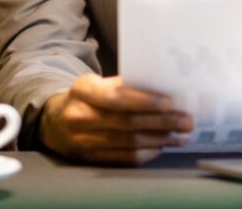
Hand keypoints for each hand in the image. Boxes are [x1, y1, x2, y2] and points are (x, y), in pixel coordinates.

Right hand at [39, 74, 192, 164]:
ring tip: (181, 135)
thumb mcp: (98, 82)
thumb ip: (124, 85)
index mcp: (83, 89)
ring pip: (128, 142)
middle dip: (162, 122)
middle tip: (186, 121)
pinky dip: (146, 152)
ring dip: (160, 139)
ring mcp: (82, 141)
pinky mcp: (88, 159)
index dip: (145, 101)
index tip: (170, 102)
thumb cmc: (88, 97)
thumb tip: (165, 90)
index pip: (117, 97)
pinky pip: (123, 158)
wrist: (55, 120)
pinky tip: (162, 146)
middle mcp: (79, 116)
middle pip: (127, 122)